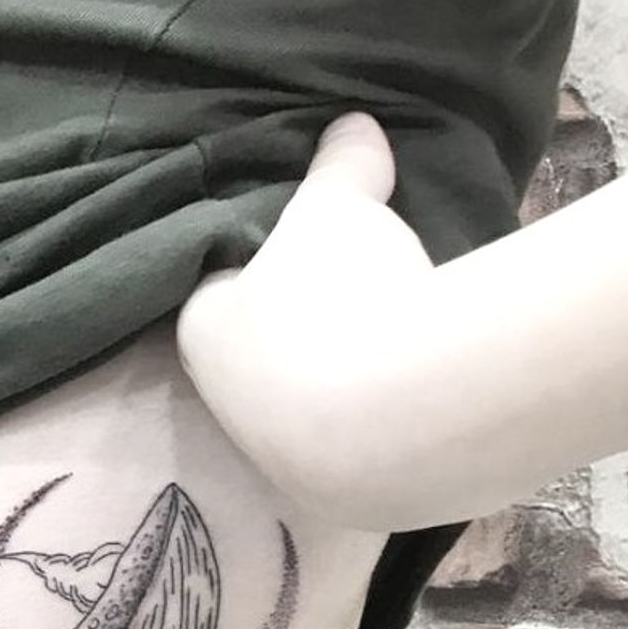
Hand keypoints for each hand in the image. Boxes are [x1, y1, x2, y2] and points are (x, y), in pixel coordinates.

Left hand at [173, 111, 434, 503]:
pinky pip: (359, 456)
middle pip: (254, 363)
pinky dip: (383, 430)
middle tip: (350, 299)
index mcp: (205, 334)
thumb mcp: (342, 207)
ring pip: (302, 418)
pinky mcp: (348, 505)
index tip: (296, 252)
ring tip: (395, 352)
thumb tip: (354, 123)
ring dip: (339, 390)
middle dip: (291, 336)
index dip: (251, 269)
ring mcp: (285, 466)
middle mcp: (230, 410)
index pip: (212, 295)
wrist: (402, 420)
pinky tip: (422, 405)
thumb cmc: (342, 296)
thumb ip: (342, 165)